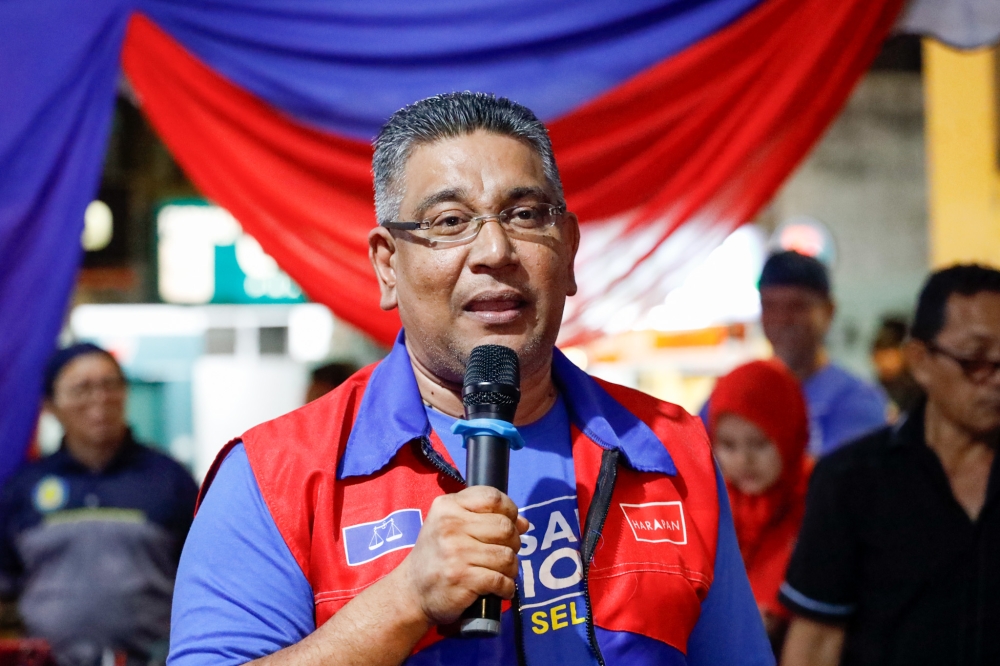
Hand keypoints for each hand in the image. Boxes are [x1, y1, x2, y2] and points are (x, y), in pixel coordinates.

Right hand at [397, 487, 528, 625]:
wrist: (412, 591)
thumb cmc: (437, 555)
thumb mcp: (451, 525)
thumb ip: (485, 517)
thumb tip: (524, 523)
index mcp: (447, 506)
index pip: (492, 497)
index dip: (510, 510)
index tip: (510, 523)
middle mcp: (450, 525)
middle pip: (505, 527)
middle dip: (513, 542)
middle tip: (505, 552)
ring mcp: (456, 552)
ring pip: (507, 555)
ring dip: (511, 568)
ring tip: (501, 572)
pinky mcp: (462, 578)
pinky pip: (501, 580)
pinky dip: (506, 587)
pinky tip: (500, 588)